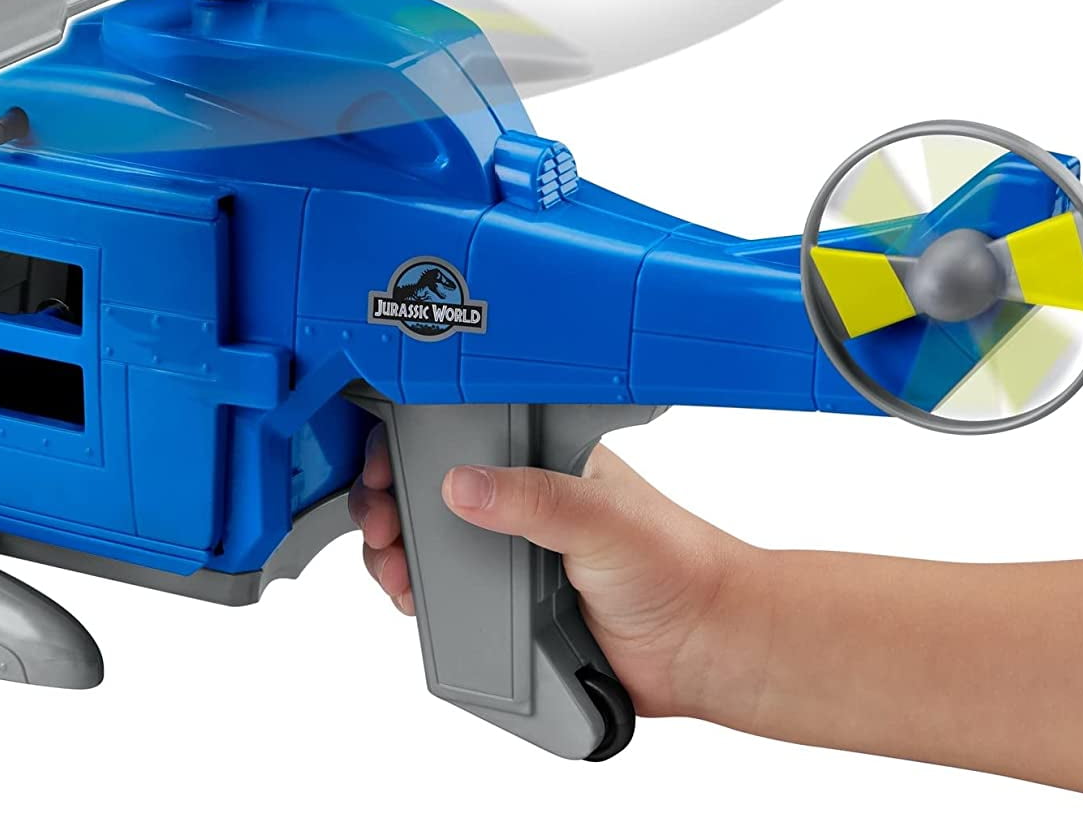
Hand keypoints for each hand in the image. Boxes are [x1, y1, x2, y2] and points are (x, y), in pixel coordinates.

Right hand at [347, 424, 762, 718]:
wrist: (703, 646)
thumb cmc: (676, 562)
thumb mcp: (601, 517)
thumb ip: (533, 499)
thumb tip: (462, 485)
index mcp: (540, 461)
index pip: (459, 436)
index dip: (409, 447)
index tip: (382, 467)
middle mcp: (518, 503)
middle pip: (429, 492)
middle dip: (389, 503)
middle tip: (379, 523)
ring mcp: (508, 555)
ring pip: (429, 545)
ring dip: (396, 552)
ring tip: (391, 566)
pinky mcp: (507, 608)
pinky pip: (446, 596)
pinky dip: (418, 595)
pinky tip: (410, 598)